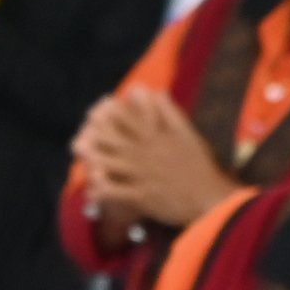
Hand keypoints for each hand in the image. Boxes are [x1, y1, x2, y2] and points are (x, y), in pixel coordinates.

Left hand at [74, 85, 240, 231]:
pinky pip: (118, 193)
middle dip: (98, 131)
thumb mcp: (190, 135)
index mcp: (159, 139)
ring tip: (77, 148)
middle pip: (118, 139)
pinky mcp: (143, 196)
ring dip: (94, 155)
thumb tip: (158, 91)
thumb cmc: (201, 167)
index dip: (114, 111)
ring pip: (113, 163)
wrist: (211, 198)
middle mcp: (149, 154)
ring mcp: (144, 175)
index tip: (100, 104)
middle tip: (82, 126)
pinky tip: (90, 191)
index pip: (133, 120)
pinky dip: (102, 191)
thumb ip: (171, 114)